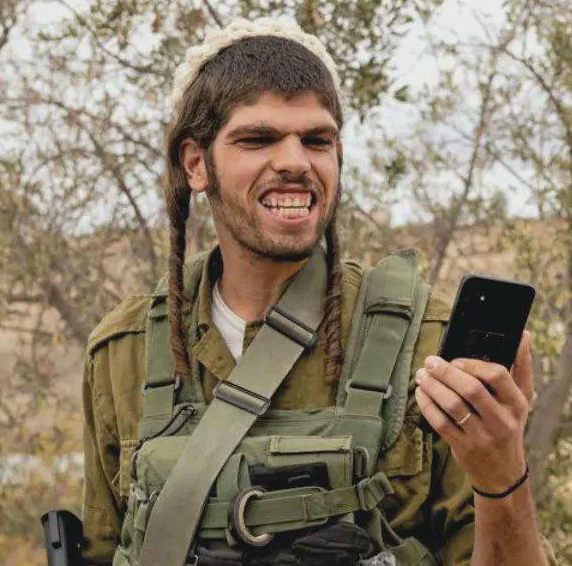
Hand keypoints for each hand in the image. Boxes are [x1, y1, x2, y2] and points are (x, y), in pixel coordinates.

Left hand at [414, 332, 534, 492]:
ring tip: (421, 375)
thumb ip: (520, 366)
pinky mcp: (463, 447)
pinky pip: (440, 423)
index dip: (472, 364)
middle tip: (429, 362)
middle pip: (470, 389)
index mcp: (516, 404)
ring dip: (432, 387)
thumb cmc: (509, 424)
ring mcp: (481, 436)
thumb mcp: (521, 399)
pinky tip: (420, 394)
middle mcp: (501, 420)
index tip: (455, 359)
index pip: (496, 376)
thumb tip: (523, 335)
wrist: (503, 472)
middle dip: (445, 372)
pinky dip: (426, 405)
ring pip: (452, 406)